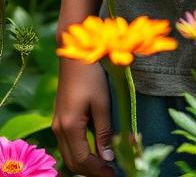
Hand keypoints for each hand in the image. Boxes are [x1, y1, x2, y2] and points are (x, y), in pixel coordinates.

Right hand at [52, 60, 115, 176]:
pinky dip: (80, 152)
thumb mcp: (102, 103)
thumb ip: (104, 131)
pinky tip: (94, 149)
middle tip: (111, 172)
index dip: (98, 170)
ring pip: (69, 154)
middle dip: (91, 171)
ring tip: (105, 164)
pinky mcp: (60, 118)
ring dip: (86, 163)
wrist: (75, 55)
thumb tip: (107, 157)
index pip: (82, 160)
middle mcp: (59, 129)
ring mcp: (57, 124)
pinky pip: (68, 144)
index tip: (114, 173)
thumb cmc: (91, 75)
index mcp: (69, 127)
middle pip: (73, 161)